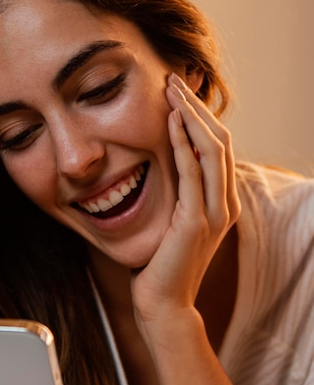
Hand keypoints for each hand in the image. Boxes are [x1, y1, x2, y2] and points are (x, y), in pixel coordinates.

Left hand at [131, 72, 239, 326]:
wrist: (162, 304)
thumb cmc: (160, 266)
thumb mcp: (173, 225)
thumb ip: (177, 197)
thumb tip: (162, 170)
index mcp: (221, 204)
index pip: (217, 148)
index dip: (200, 117)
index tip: (178, 95)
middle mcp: (224, 205)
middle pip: (218, 141)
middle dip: (196, 107)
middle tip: (173, 81)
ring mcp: (214, 214)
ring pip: (211, 150)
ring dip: (190, 116)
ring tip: (171, 90)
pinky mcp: (195, 221)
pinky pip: (192, 173)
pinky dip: (182, 143)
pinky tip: (170, 121)